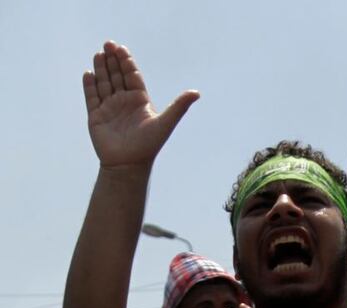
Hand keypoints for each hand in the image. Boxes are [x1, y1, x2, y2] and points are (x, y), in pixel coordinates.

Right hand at [83, 41, 198, 167]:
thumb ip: (179, 106)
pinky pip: (92, 97)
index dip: (127, 62)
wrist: (128, 164)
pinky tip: (88, 73)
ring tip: (98, 54)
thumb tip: (197, 93)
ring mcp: (110, 108)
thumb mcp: (166, 123)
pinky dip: (90, 85)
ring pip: (104, 84)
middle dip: (113, 60)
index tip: (121, 48)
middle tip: (108, 43)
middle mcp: (125, 102)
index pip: (133, 76)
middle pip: (118, 76)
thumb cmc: (149, 145)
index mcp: (140, 101)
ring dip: (101, 69)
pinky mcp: (96, 116)